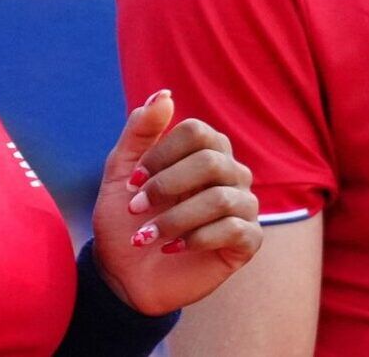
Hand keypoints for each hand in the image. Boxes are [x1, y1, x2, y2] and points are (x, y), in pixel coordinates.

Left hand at [90, 90, 260, 315]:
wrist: (125, 274)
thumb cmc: (126, 219)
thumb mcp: (121, 171)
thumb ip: (140, 131)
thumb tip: (165, 94)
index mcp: (204, 150)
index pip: (197, 132)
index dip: (161, 155)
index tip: (132, 182)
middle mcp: (230, 172)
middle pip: (211, 161)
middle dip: (166, 185)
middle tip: (136, 209)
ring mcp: (243, 206)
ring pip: (220, 198)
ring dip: (174, 218)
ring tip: (146, 236)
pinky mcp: (247, 241)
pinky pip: (233, 229)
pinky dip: (196, 238)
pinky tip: (172, 249)